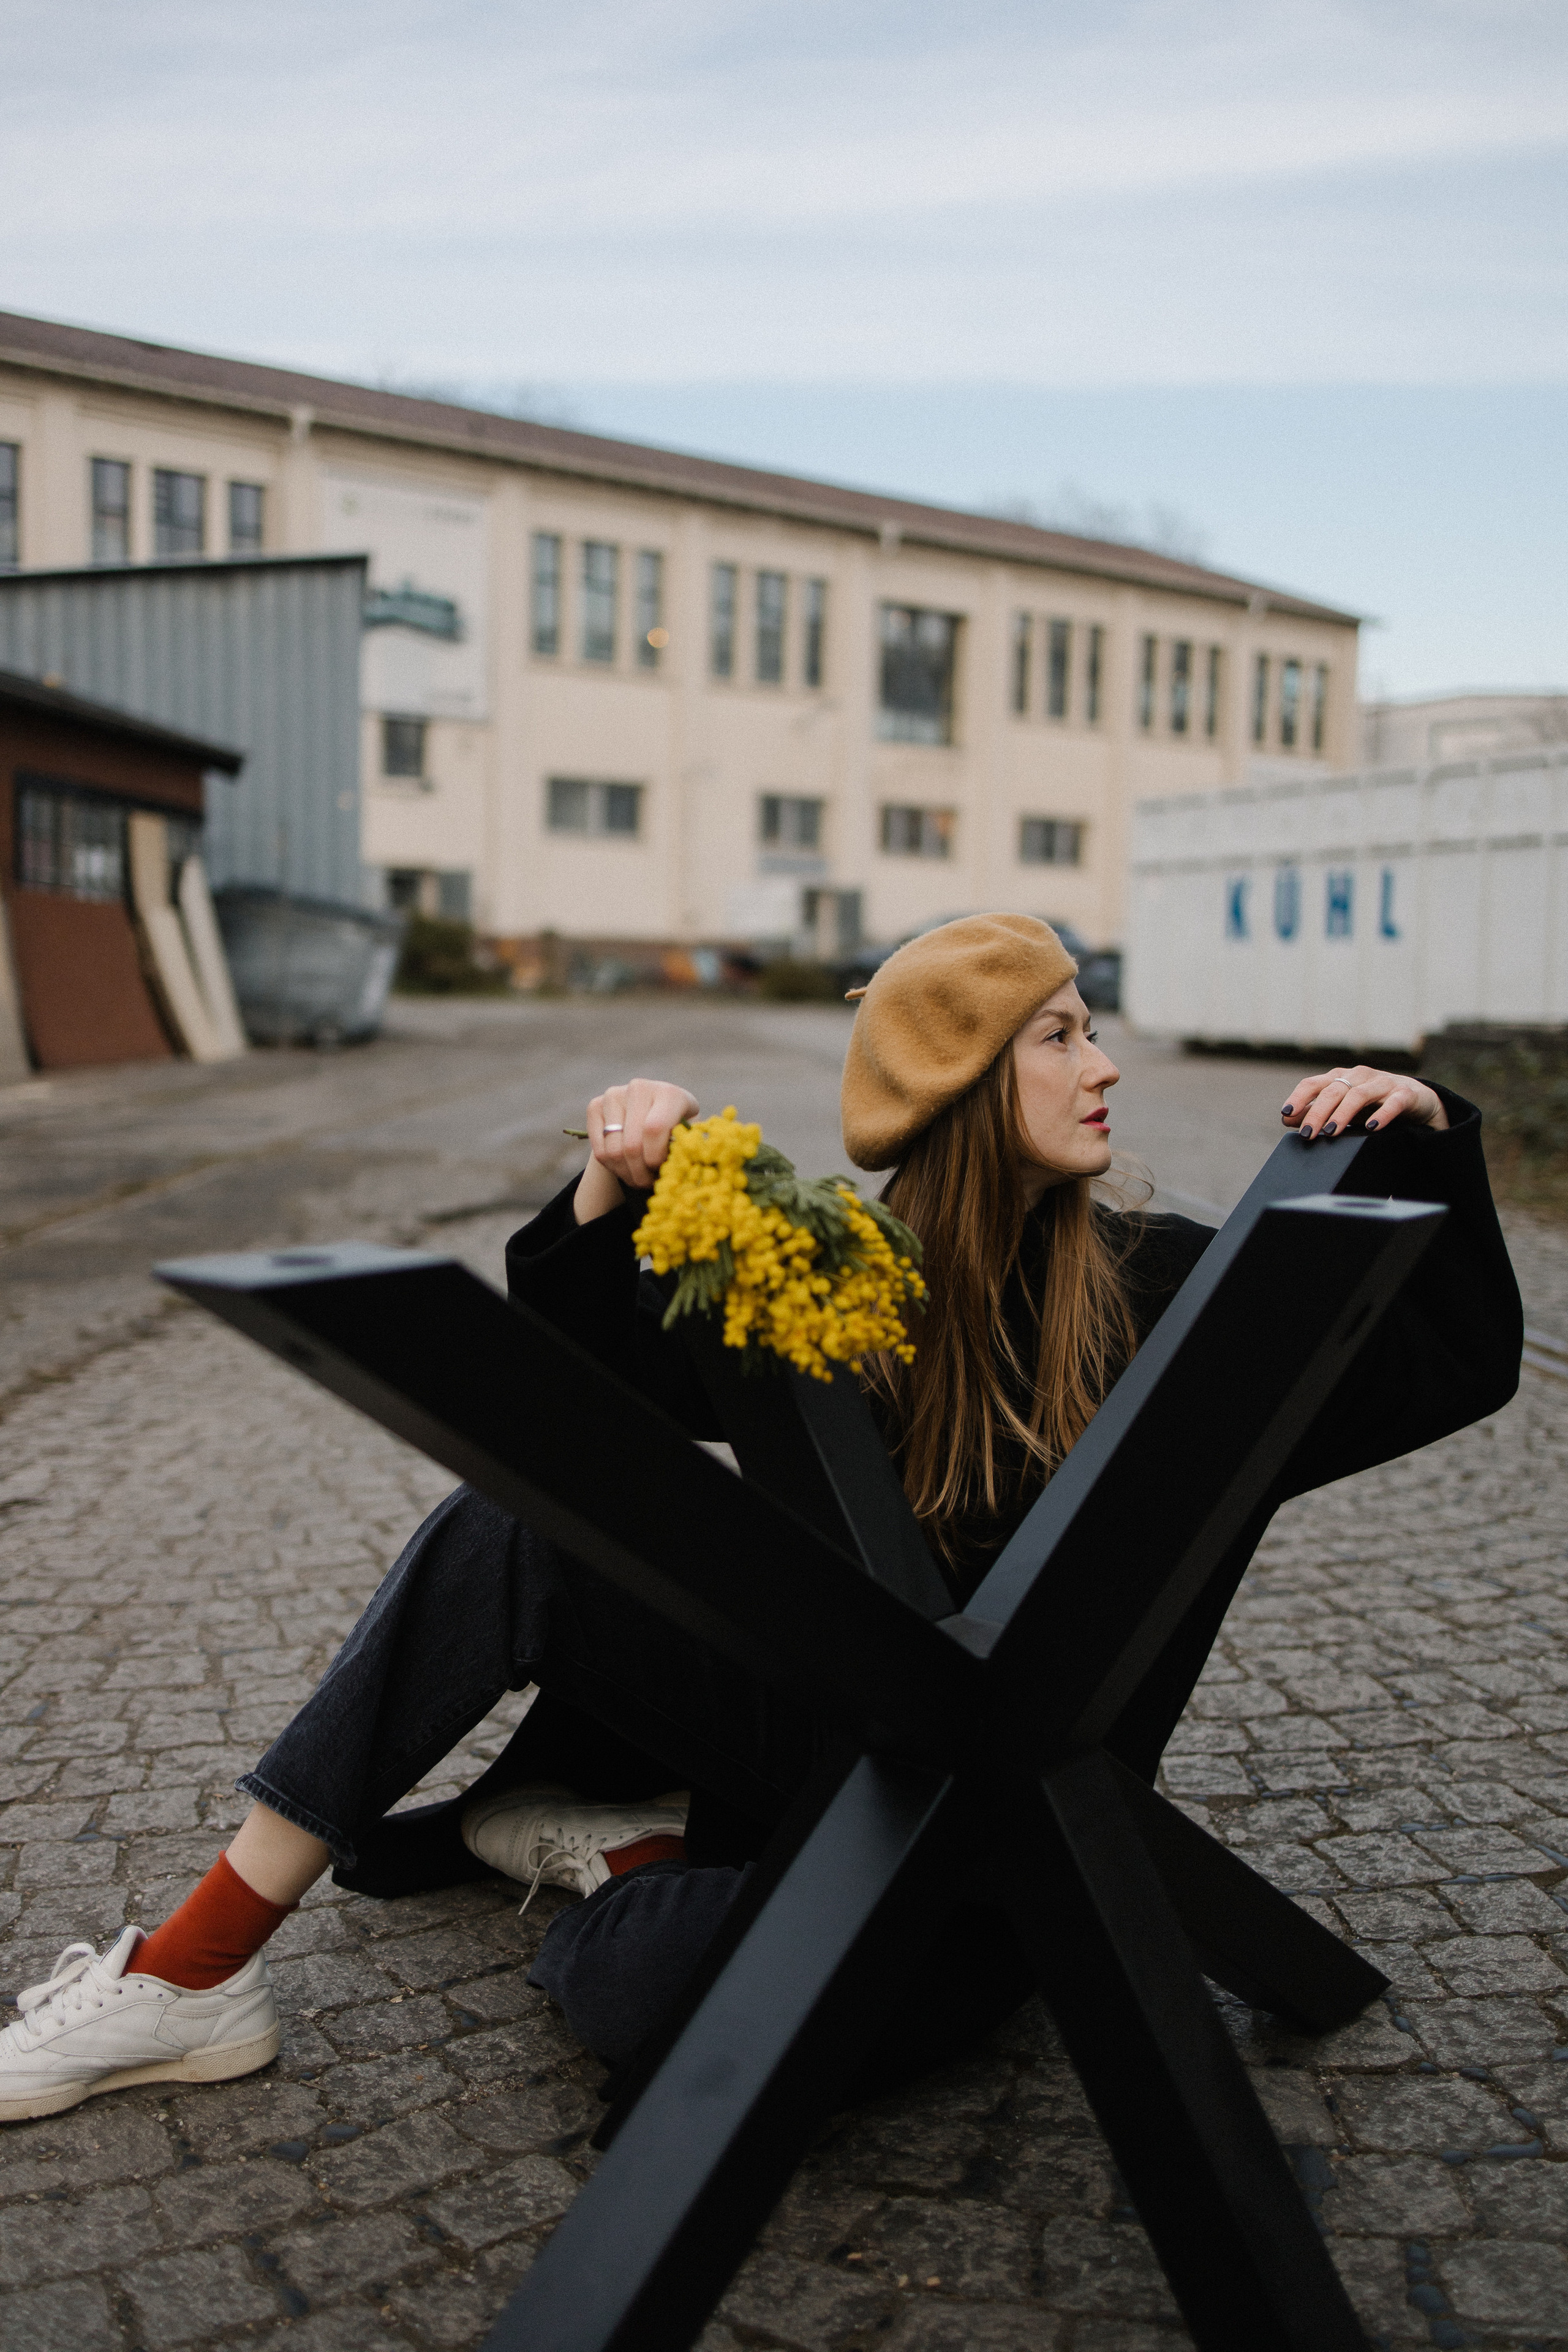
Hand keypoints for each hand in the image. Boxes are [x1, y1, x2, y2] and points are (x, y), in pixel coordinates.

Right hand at [573, 1078, 699, 1223]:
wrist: (651, 1114)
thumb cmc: (676, 1130)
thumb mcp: (689, 1136)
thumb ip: (689, 1148)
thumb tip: (688, 1164)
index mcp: (669, 1093)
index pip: (654, 1129)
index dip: (655, 1158)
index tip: (661, 1171)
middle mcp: (640, 1088)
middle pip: (632, 1145)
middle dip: (641, 1173)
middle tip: (648, 1183)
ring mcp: (614, 1095)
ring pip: (613, 1151)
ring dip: (626, 1173)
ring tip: (638, 1178)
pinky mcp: (595, 1105)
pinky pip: (599, 1150)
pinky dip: (612, 1167)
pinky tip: (625, 1168)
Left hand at [1281, 1065, 1448, 1142]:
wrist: (1418, 1100)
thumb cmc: (1374, 1105)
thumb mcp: (1343, 1109)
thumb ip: (1317, 1112)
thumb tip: (1287, 1119)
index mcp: (1341, 1078)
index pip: (1314, 1084)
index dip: (1299, 1097)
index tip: (1286, 1114)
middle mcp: (1359, 1076)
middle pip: (1333, 1090)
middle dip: (1318, 1112)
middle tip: (1307, 1133)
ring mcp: (1383, 1083)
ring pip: (1359, 1094)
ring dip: (1343, 1113)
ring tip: (1332, 1132)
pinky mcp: (1406, 1093)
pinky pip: (1393, 1102)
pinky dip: (1382, 1113)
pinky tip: (1372, 1127)